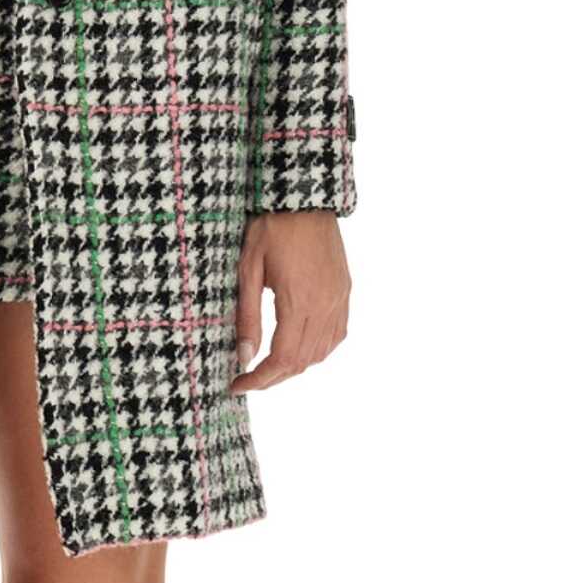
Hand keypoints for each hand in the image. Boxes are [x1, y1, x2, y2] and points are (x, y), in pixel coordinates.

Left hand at [230, 212, 349, 391]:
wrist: (304, 197)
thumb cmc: (270, 227)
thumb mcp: (248, 269)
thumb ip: (247, 316)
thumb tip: (245, 356)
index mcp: (299, 301)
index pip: (282, 359)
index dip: (260, 379)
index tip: (238, 384)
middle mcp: (324, 305)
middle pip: (302, 362)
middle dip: (273, 378)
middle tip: (248, 380)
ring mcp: (339, 299)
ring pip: (321, 352)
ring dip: (295, 366)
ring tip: (269, 368)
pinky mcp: (344, 291)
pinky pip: (336, 334)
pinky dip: (317, 351)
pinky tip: (299, 349)